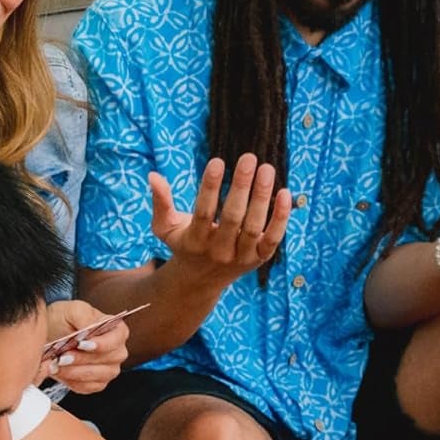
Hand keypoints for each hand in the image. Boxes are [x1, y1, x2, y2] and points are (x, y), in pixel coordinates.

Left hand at [37, 299, 128, 394]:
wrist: (48, 336)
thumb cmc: (62, 320)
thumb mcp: (71, 309)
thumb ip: (83, 315)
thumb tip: (90, 328)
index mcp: (116, 330)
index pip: (118, 338)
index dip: (102, 343)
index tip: (82, 344)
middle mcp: (116, 351)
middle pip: (109, 359)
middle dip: (83, 359)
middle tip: (62, 356)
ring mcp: (108, 369)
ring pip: (98, 376)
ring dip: (75, 371)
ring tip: (56, 364)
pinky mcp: (96, 383)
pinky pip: (88, 387)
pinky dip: (71, 381)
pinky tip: (59, 371)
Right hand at [151, 153, 290, 286]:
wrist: (201, 281)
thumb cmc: (184, 244)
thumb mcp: (166, 227)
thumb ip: (161, 202)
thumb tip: (153, 175)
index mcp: (195, 241)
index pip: (204, 212)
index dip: (210, 187)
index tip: (217, 161)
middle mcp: (219, 251)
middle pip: (233, 218)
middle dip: (241, 186)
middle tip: (249, 158)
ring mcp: (241, 257)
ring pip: (254, 227)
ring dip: (262, 197)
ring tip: (266, 169)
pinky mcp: (259, 258)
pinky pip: (273, 239)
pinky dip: (281, 218)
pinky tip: (286, 194)